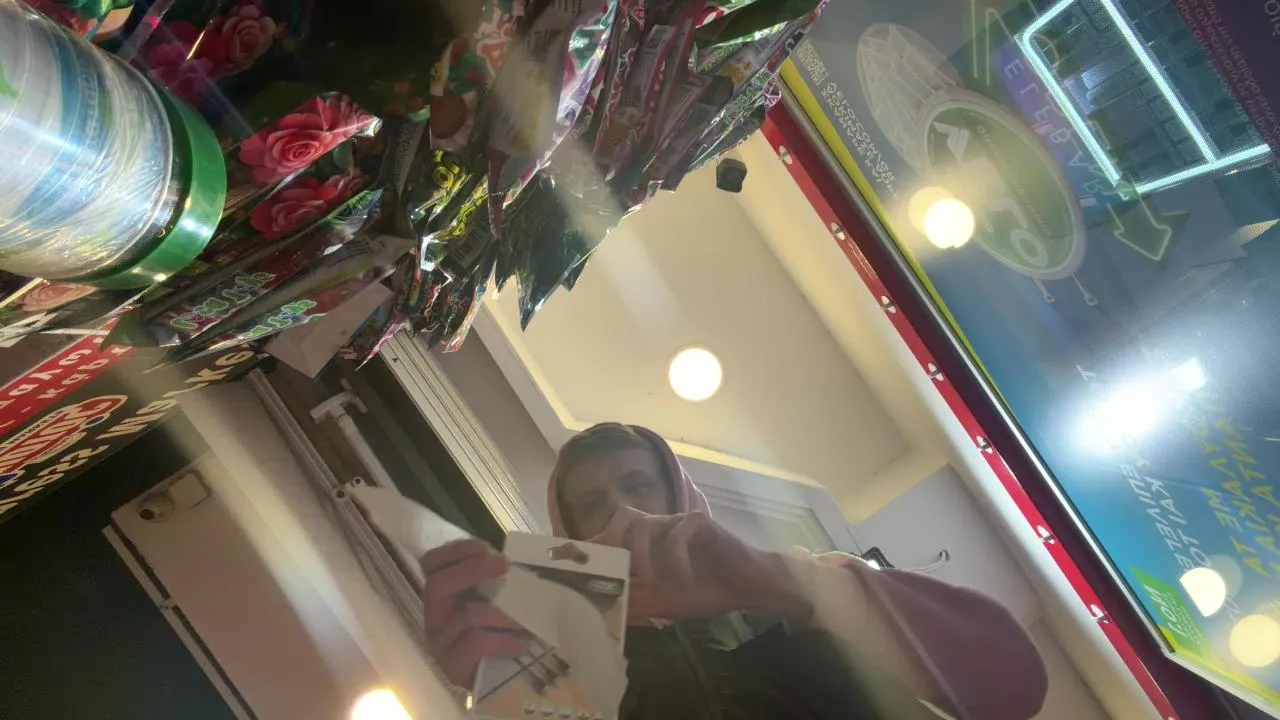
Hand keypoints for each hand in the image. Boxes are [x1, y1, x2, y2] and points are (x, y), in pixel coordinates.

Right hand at [419, 539, 530, 686]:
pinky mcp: (453, 667)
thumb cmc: (504, 631)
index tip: (487, 548)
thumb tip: (548, 539)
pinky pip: (476, 643)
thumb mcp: (501, 596)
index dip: (456, 551)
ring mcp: (440, 644)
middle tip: (505, 565)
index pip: (431, 564)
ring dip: (503, 612)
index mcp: (444, 595)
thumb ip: (505, 573)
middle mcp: (434, 617)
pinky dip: (503, 640)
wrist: (503, 680)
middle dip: (472, 570)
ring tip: (528, 617)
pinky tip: (522, 644)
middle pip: (436, 585)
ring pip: (466, 616)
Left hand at [601, 510, 812, 622]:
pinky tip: (687, 580)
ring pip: (646, 522)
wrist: (748, 587)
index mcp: (646, 546)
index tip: (571, 562)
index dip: (592, 546)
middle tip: (614, 568)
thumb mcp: (664, 604)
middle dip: (612, 539)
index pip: (612, 537)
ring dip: (642, 553)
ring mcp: (679, 523)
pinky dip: (678, 559)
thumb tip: (601, 610)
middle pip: (623, 517)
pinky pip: (679, 532)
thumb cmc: (706, 592)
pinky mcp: (701, 523)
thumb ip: (636, 603)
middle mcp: (659, 529)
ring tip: (650, 579)